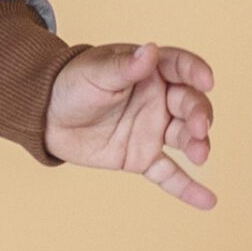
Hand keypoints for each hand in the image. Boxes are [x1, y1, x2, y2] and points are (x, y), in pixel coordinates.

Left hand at [43, 43, 216, 209]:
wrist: (45, 117)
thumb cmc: (72, 84)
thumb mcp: (95, 72)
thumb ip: (125, 66)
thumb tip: (149, 50)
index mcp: (150, 71)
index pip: (181, 67)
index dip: (196, 72)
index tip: (206, 81)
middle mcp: (158, 100)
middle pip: (190, 104)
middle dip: (199, 114)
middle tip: (198, 128)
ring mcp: (153, 130)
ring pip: (185, 137)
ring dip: (198, 144)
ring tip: (199, 155)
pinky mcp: (142, 158)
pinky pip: (168, 174)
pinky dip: (187, 188)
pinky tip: (207, 200)